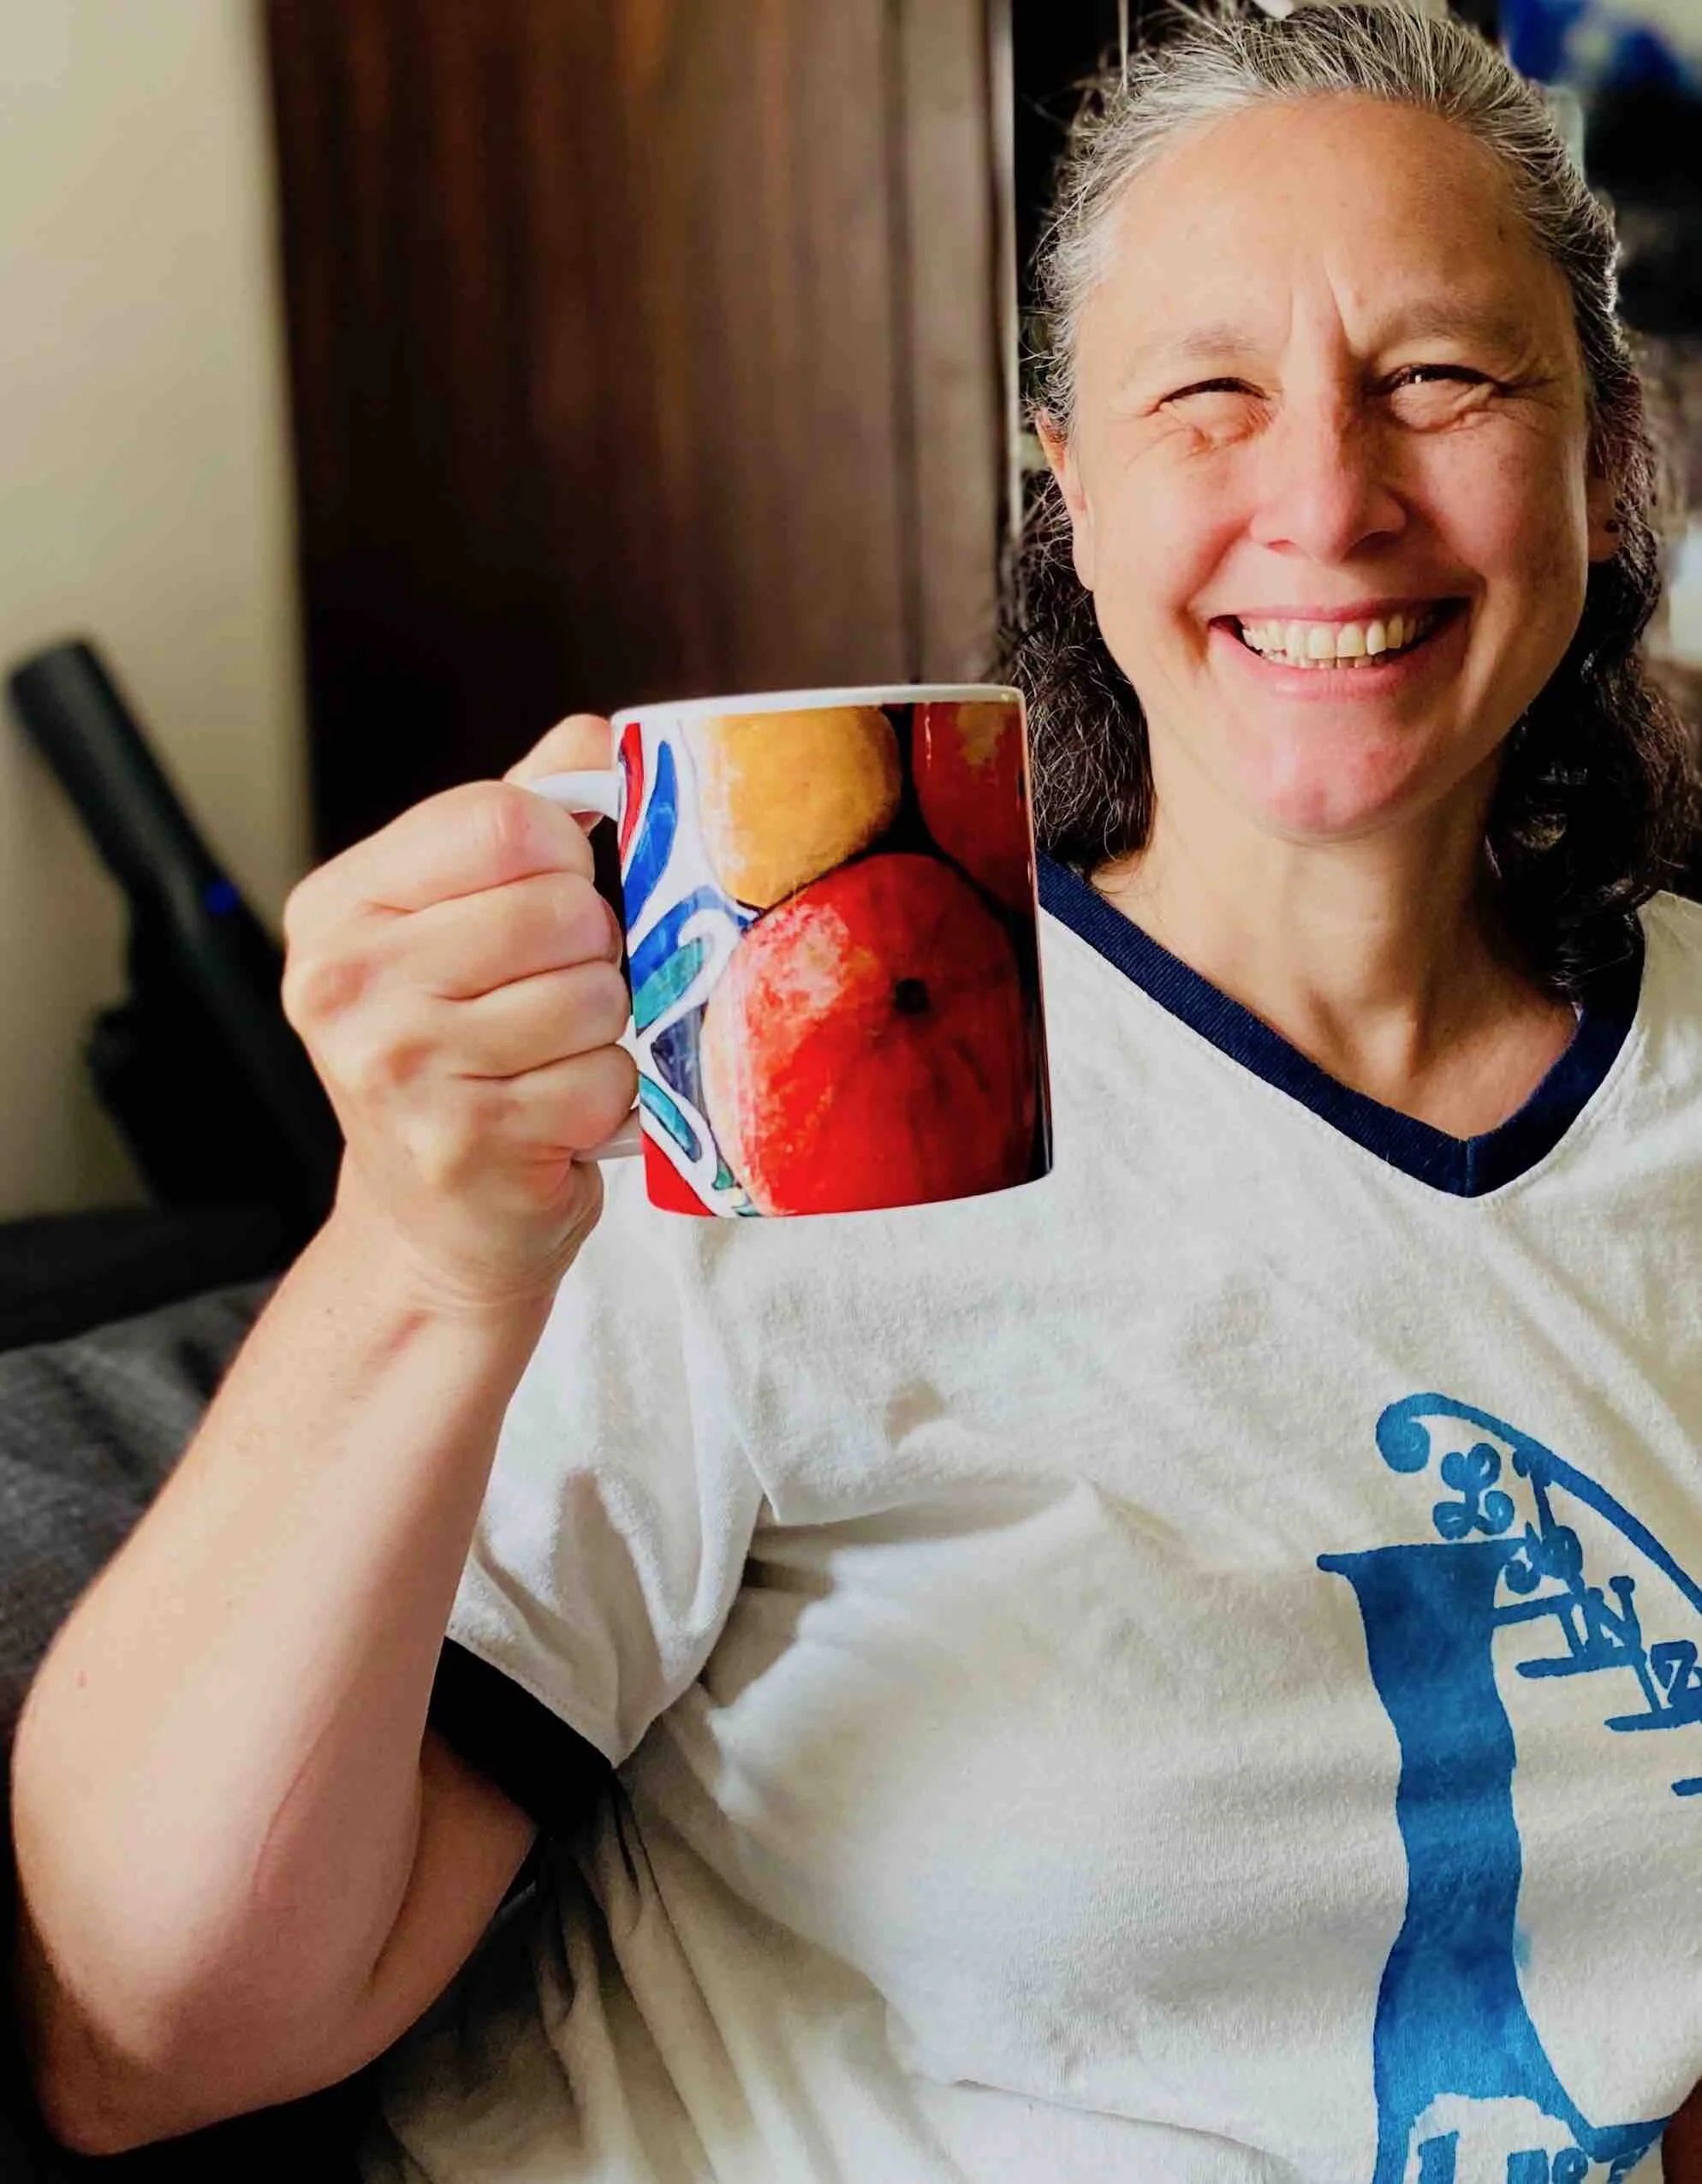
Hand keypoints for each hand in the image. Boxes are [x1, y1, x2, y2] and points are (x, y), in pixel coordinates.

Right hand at [282, 716, 635, 1311]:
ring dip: (603, 1030)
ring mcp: (402, 1067)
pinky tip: (558, 1112)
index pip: (506, 819)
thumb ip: (519, 818)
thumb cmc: (457, 1055)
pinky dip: (609, 1098)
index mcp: (340, 907)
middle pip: (561, 907)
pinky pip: (607, 1079)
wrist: (432, 1221)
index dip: (563, 856)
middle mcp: (349, 983)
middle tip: (550, 996)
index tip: (549, 899)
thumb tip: (598, 738)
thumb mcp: (459, 922)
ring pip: (596, 993)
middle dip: (589, 952)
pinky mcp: (467, 1142)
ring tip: (550, 1057)